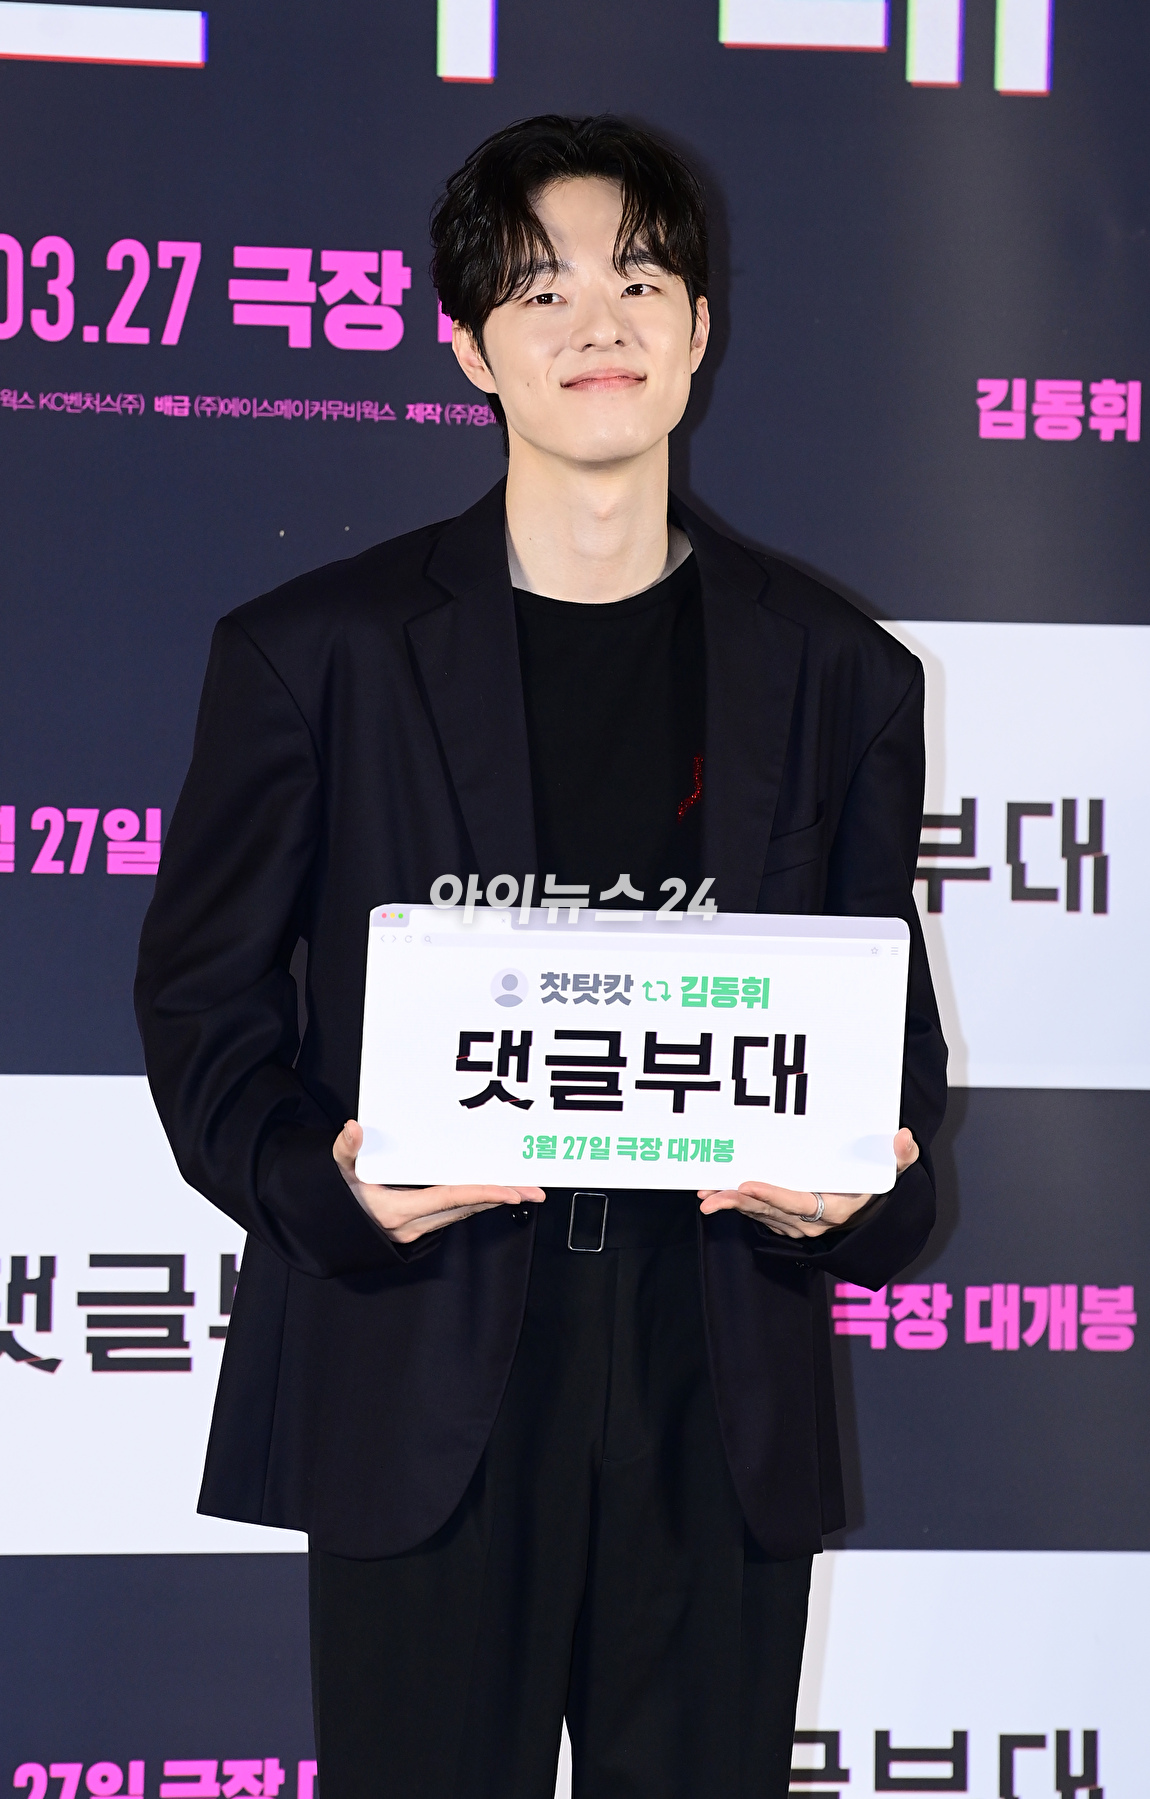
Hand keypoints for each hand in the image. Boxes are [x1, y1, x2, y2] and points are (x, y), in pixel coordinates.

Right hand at [333, 1120, 545, 1243]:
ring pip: (461, 1214)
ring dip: (491, 1200)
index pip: (449, 1199)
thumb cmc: (327, 1200)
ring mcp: (413, 1230)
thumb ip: (345, 1150)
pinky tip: (489, 1191)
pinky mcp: (414, 1228)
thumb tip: (354, 1128)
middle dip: (500, 1198)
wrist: (318, 1227)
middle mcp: (409, 1226)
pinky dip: (472, 1202)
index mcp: (394, 1211)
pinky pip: (451, 1214)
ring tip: (522, 1189)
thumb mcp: (333, 1173)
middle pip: (465, 1209)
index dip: (482, 1193)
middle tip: (535, 1190)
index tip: (512, 1191)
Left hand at [698, 1127, 919, 1239]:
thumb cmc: (880, 1185)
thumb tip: (903, 1137)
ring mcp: (798, 1224)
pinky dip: (738, 1204)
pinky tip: (717, 1194)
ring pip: (760, 1213)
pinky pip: (760, 1213)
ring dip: (732, 1204)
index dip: (772, 1196)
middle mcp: (812, 1222)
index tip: (747, 1185)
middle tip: (710, 1195)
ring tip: (705, 1194)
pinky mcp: (787, 1221)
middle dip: (738, 1203)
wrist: (874, 1212)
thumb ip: (901, 1157)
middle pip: (769, 1212)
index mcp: (835, 1209)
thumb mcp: (896, 1172)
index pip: (798, 1204)